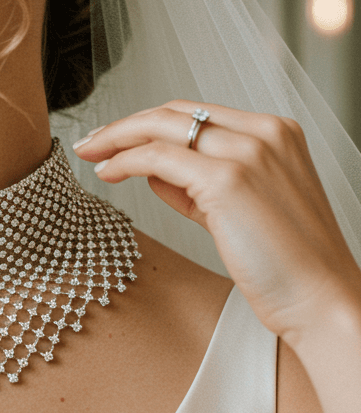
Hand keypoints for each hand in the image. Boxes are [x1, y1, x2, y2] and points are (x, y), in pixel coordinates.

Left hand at [73, 100, 360, 343]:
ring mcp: (247, 152)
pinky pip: (160, 158)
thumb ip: (201, 188)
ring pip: (163, 128)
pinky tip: (108, 174)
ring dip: (118, 139)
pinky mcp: (228, 180)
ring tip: (91, 155)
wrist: (321, 299)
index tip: (116, 139)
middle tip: (91, 142)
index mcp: (275, 133)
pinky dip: (127, 161)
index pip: (198, 113)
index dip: (150, 124)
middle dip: (125, 125)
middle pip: (176, 112)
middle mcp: (264, 133)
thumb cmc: (287, 266)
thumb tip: (155, 174)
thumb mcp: (242, 212)